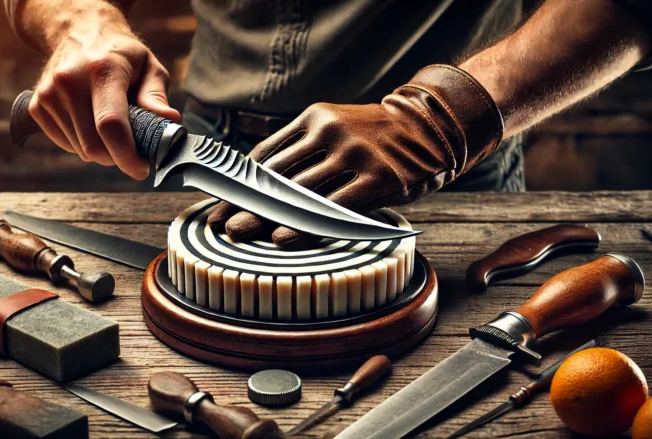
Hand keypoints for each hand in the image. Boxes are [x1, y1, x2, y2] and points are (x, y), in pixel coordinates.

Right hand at [28, 6, 179, 179]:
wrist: (77, 31)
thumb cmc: (120, 53)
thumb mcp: (148, 66)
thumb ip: (157, 96)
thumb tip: (169, 121)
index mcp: (102, 70)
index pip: (110, 124)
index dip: (126, 155)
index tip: (141, 169)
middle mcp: (70, 81)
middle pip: (93, 145)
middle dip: (117, 157)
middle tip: (133, 147)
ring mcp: (49, 94)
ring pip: (80, 150)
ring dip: (101, 150)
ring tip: (111, 127)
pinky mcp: (38, 106)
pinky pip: (65, 144)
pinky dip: (83, 144)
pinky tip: (91, 123)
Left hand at [208, 65, 503, 247]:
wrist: (430, 125)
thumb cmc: (374, 136)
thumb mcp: (335, 127)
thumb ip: (302, 149)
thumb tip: (260, 185)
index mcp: (314, 118)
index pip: (265, 155)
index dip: (239, 184)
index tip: (221, 206)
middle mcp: (330, 132)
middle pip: (277, 175)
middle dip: (246, 203)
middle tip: (223, 225)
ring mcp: (355, 154)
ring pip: (300, 192)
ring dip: (267, 217)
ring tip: (243, 234)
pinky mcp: (378, 178)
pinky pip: (334, 206)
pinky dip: (305, 224)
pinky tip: (284, 237)